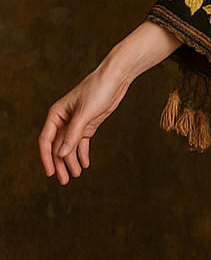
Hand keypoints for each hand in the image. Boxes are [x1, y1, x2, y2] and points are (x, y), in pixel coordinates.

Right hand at [39, 20, 179, 183]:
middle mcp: (64, 120)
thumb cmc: (98, 90)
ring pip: (69, 146)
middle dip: (60, 164)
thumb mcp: (85, 114)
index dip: (46, 157)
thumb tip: (61, 153)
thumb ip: (72, 134)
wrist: (116, 78)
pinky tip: (85, 164)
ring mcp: (76, 123)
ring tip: (76, 175)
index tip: (50, 172)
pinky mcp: (89, 124)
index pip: (46, 140)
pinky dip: (82, 153)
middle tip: (64, 181)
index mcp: (56, 114)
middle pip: (58, 146)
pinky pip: (82, 143)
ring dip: (72, 161)